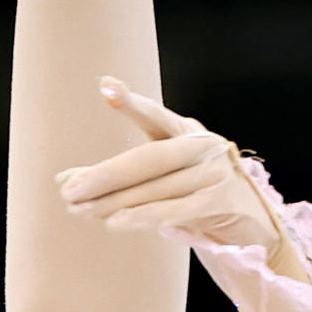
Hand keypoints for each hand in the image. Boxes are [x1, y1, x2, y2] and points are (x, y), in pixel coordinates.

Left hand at [54, 77, 283, 251]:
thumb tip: (63, 180)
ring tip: (80, 209)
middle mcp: (202, 146)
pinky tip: (115, 222)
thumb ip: (119, 176)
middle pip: (148, 158)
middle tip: (68, 190)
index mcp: (185, 131)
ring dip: (114, 202)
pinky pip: (175, 210)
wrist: (248, 223)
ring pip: (157, 187)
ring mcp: (215, 173)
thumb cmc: (194, 194)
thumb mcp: (159, 178)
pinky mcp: (220, 202)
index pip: (155, 115)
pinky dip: (143, 216)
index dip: (131, 102)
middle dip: (104, 175)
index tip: (106, 87)